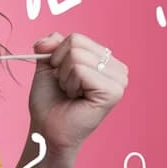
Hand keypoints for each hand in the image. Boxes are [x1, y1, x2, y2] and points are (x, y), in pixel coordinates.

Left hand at [28, 32, 127, 157]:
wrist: (47, 129)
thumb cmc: (50, 101)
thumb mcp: (48, 65)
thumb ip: (51, 44)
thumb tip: (50, 39)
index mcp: (106, 60)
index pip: (77, 38)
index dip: (58, 56)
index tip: (61, 77)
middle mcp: (118, 69)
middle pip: (77, 44)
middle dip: (61, 66)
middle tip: (67, 88)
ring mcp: (119, 81)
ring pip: (77, 56)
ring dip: (65, 77)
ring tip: (72, 94)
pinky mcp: (114, 92)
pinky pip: (81, 70)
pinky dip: (70, 84)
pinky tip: (77, 99)